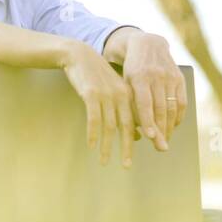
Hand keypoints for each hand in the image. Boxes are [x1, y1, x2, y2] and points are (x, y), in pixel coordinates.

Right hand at [59, 40, 135, 166]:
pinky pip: (93, 118)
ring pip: (109, 125)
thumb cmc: (97, 77)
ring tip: (103, 161)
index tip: (141, 153)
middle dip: (126, 148)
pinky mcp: (91, 94)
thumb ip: (126, 111)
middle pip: (126, 126)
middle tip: (126, 165)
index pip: (138, 121)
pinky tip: (91, 146)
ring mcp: (106, 95)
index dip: (141, 140)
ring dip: (106, 145)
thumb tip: (136, 136)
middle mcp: (121, 95)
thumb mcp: (115, 91)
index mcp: (129, 95)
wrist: (79, 56)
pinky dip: (93, 133)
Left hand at [108, 30, 184, 151]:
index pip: (144, 103)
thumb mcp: (124, 81)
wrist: (147, 44)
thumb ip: (129, 102)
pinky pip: (182, 102)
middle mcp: (155, 76)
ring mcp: (169, 77)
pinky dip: (179, 116)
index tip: (150, 136)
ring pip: (172, 107)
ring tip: (165, 140)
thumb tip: (135, 130)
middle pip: (160, 109)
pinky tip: (174, 126)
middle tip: (161, 148)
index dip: (148, 121)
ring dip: (170, 127)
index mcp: (138, 77)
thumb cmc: (130, 69)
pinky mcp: (179, 78)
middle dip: (161, 131)